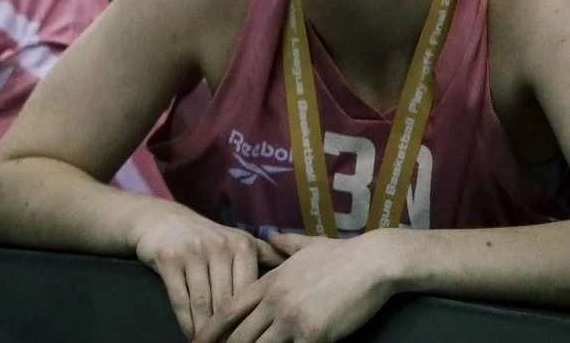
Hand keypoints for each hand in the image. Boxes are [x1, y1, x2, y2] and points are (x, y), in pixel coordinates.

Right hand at [131, 205, 279, 338]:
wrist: (160, 218)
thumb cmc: (205, 236)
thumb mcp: (236, 240)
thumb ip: (265, 255)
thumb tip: (297, 272)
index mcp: (241, 245)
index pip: (250, 292)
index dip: (251, 320)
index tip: (254, 337)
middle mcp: (218, 247)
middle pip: (227, 301)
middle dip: (229, 331)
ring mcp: (192, 252)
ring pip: (203, 303)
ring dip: (206, 331)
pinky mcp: (168, 258)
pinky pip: (180, 299)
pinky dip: (186, 322)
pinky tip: (191, 335)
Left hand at [195, 233, 403, 342]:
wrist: (371, 262)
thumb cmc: (341, 255)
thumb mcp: (305, 246)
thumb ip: (284, 244)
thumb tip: (272, 236)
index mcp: (268, 282)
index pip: (229, 309)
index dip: (212, 327)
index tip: (198, 339)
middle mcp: (274, 301)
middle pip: (239, 333)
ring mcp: (292, 319)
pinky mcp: (314, 335)